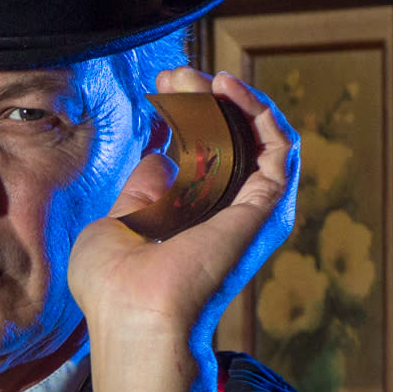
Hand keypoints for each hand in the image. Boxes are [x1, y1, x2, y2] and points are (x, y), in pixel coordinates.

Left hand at [64, 66, 300, 356]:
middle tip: (173, 75)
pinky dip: (260, 112)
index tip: (160, 86)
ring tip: (199, 77)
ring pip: (256, 138)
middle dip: (203, 100)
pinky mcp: (269, 207)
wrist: (135, 316)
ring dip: (231, 99)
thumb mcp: (115, 225)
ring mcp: (250, 211)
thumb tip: (160, 156)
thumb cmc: (113, 288)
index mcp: (191, 220)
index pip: (203, 153)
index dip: (185, 113)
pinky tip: (227, 88)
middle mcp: (225, 214)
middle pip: (230, 139)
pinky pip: (280, 147)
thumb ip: (141, 190)